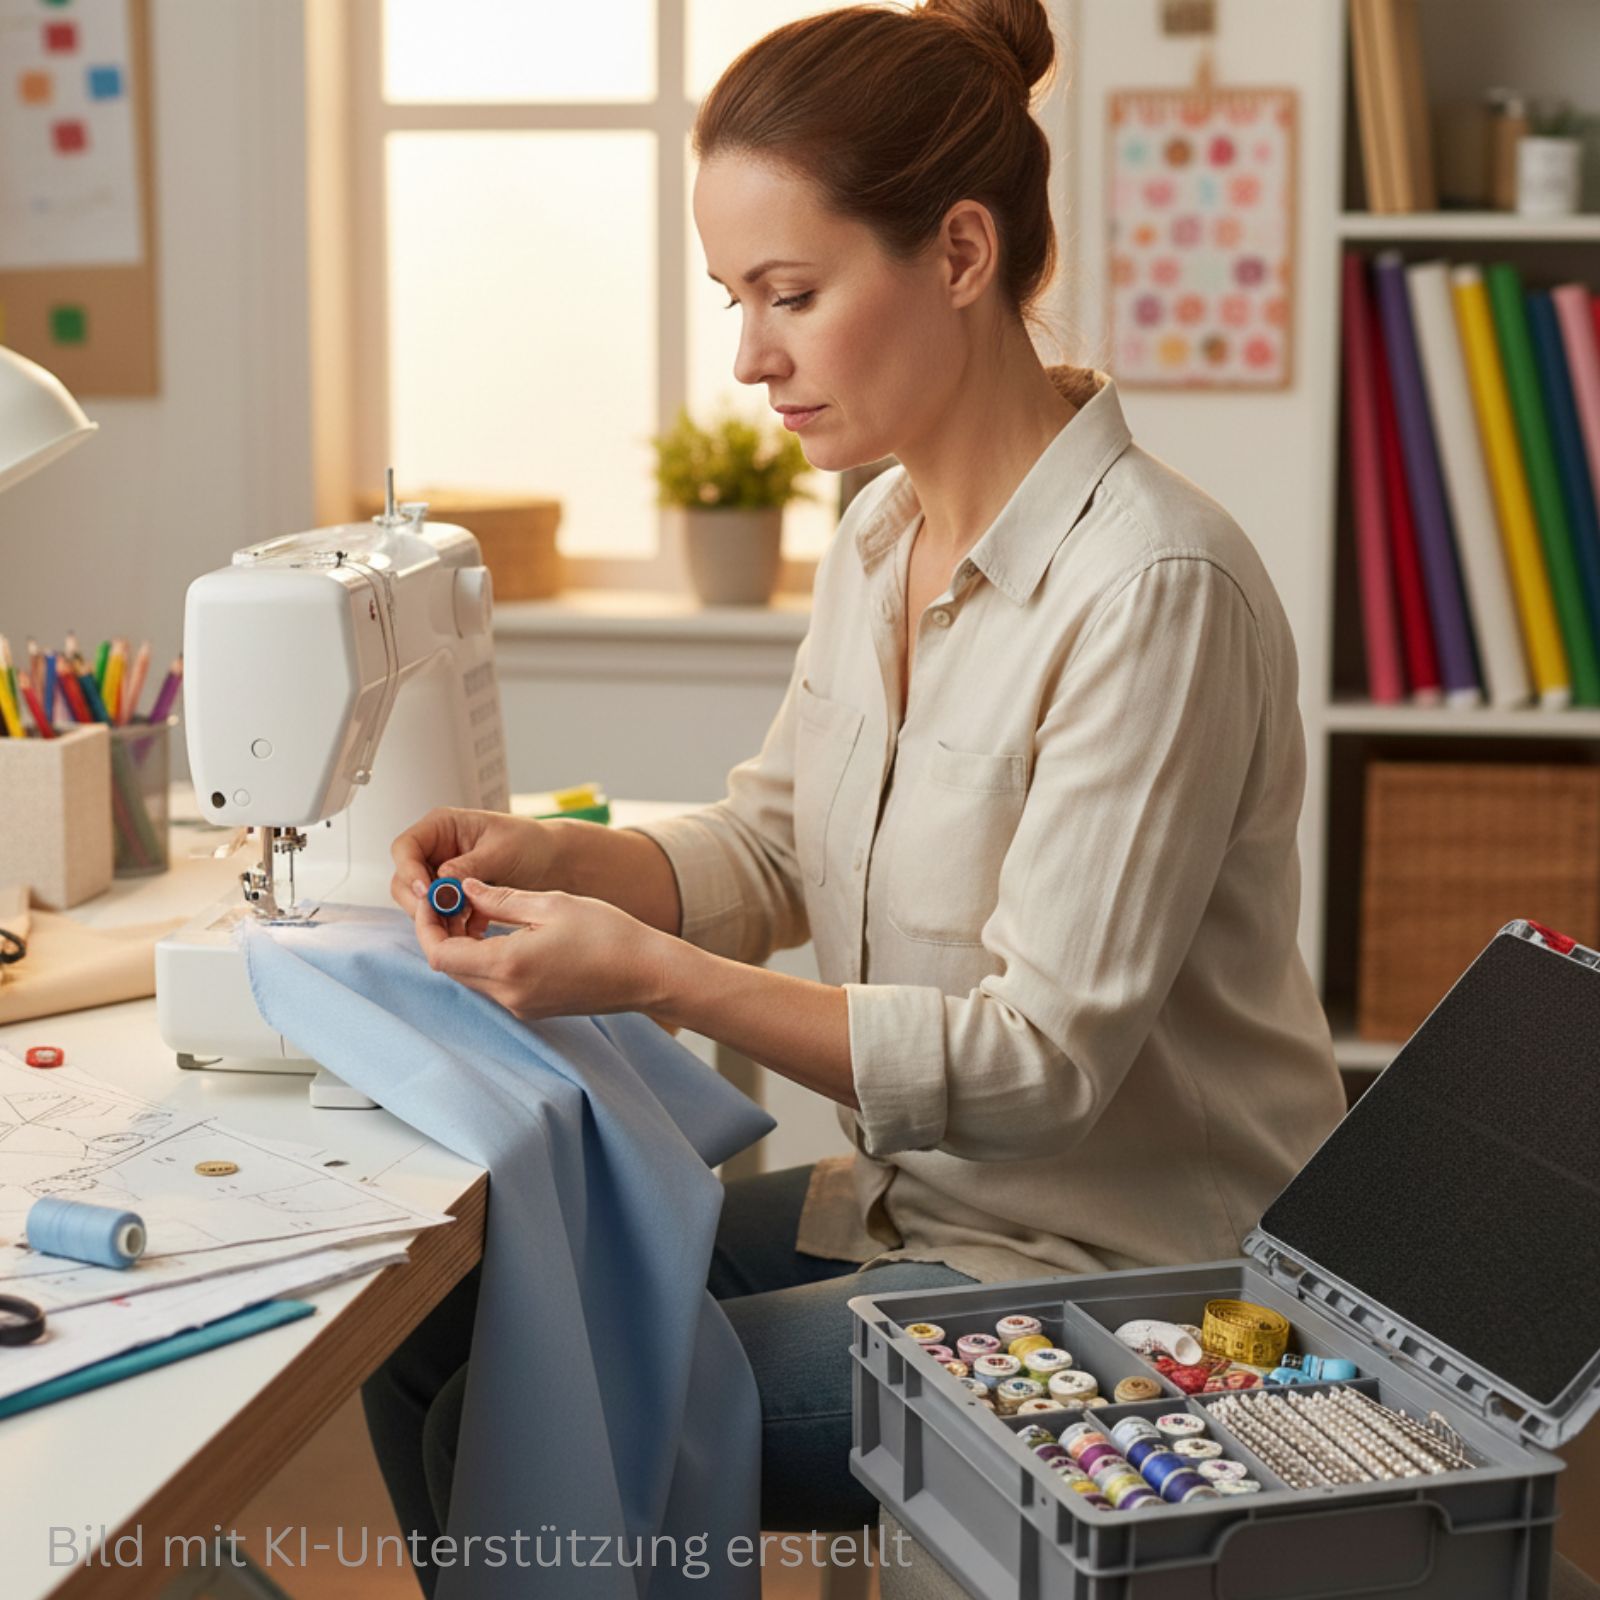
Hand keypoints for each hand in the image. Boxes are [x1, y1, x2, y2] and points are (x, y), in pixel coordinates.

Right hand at [390, 808, 556, 935]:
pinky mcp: (455, 898)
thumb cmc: (532, 844)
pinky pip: (441, 915)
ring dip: (437, 917)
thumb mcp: (501, 851)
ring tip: (465, 924)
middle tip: (441, 918)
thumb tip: (442, 881)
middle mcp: (437, 850)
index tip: (426, 892)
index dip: (409, 871)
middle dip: (419, 901)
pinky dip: (453, 925)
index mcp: (442, 827)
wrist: (555, 863)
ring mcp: (443, 875)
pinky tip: (476, 930)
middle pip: (405, 879)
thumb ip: (470, 865)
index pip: (406, 848)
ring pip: (420, 902)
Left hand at [414, 877, 672, 1021]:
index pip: (440, 954)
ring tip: (478, 912)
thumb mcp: (551, 903)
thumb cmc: (607, 935)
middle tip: (452, 901)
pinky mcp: (532, 1007)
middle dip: (442, 934)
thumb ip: (500, 898)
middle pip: (450, 968)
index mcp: (508, 965)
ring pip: (470, 976)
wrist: (646, 974)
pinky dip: (485, 958)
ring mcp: (520, 1005)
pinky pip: (493, 984)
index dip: (427, 925)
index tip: (433, 899)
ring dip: (464, 946)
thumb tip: (464, 889)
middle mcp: (508, 994)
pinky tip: (501, 933)